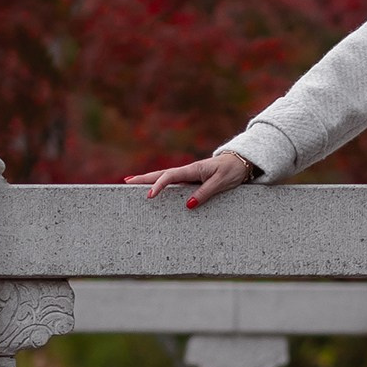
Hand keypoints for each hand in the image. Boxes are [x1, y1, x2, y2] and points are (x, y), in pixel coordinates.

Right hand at [123, 149, 253, 208]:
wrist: (240, 161)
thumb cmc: (231, 171)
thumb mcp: (221, 183)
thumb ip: (205, 193)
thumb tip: (188, 205)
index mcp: (193, 169)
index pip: (170, 177)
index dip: (158, 185)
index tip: (149, 196)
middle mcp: (187, 171)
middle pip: (161, 174)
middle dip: (144, 178)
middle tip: (126, 182)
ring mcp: (188, 174)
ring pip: (165, 177)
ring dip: (149, 179)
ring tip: (132, 182)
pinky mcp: (191, 179)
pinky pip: (173, 182)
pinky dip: (160, 183)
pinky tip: (153, 188)